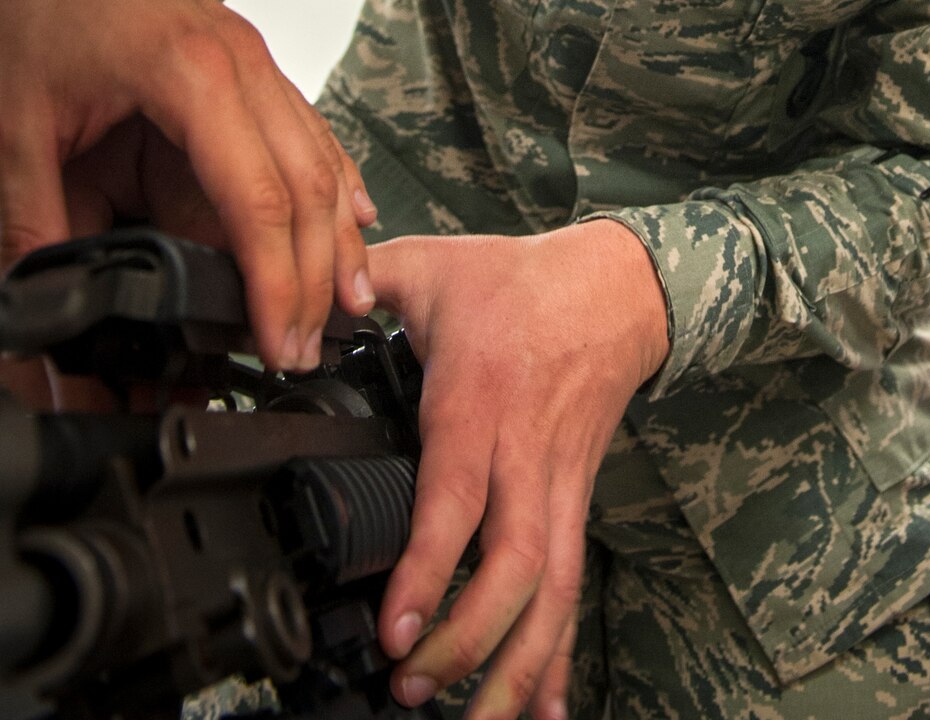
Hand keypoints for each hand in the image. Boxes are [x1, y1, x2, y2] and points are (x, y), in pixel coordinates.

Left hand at [0, 0, 377, 368]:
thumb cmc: (43, 12)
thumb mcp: (16, 124)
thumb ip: (33, 219)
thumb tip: (37, 311)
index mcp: (190, 74)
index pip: (257, 195)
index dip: (273, 278)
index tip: (275, 340)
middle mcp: (244, 65)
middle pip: (306, 186)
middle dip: (313, 276)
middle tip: (303, 350)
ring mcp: (259, 63)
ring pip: (322, 160)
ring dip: (339, 238)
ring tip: (347, 308)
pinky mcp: (257, 70)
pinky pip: (312, 134)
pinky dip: (338, 184)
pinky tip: (357, 225)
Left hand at [369, 222, 669, 719]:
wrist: (618, 288)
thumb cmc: (519, 280)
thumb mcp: (435, 261)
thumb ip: (365, 276)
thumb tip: (305, 300)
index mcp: (480, 398)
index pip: (459, 494)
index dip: (430, 566)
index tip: (397, 628)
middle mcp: (525, 453)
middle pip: (514, 563)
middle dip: (468, 637)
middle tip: (413, 684)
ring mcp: (558, 483)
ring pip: (552, 589)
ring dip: (516, 664)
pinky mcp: (577, 500)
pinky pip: (573, 585)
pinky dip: (559, 653)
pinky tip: (543, 708)